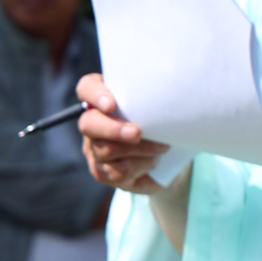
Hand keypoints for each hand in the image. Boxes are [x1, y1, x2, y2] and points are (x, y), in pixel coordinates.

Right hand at [77, 73, 189, 251]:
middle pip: (89, 124)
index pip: (87, 88)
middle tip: (137, 133)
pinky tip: (154, 162)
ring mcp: (94, 150)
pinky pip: (117, 172)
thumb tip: (174, 97)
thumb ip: (157, 98)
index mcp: (104, 99)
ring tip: (162, 148)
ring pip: (106, 151)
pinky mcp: (103, 172)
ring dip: (140, 150)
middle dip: (114, 129)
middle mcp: (93, 124)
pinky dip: (141, 166)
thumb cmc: (163, 124)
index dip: (95, 94)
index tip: (112, 104)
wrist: (170, 160)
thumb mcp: (161, 107)